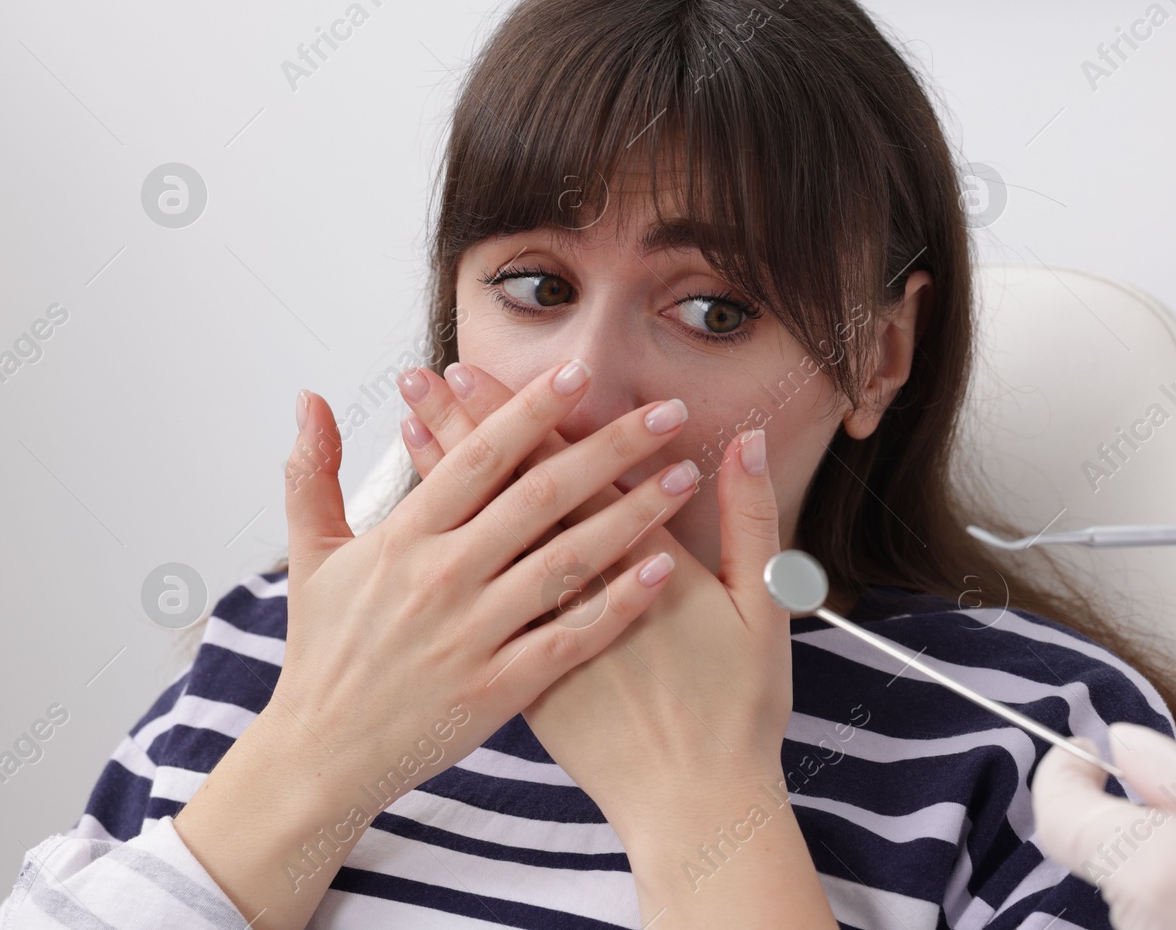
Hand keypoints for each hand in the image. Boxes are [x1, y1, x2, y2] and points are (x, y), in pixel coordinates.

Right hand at [172, 359, 695, 929]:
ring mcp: (472, 634)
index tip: (580, 372)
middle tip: (668, 412)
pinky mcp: (498, 687)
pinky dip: (619, 602)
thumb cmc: (323, 652)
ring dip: (633, 514)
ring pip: (567, 560)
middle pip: (540, 496)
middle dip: (609, 447)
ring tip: (684, 477)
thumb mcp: (310, 556)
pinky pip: (571, 636)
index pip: (478, 457)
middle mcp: (441, 578)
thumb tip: (311, 397)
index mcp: (402, 539)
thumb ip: (312, 472)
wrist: (320, 756)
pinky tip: (664, 570)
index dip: (529, 410)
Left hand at [401, 363, 833, 926]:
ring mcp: (546, 633)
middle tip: (429, 378)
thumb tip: (750, 443)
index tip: (489, 372)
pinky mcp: (525, 674)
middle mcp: (582, 588)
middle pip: (517, 490)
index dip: (534, 417)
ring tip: (410, 429)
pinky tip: (425, 528)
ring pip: (488, 539)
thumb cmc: (736, 708)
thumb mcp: (765, 605)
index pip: (577, 469)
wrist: (694, 803)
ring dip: (449, 484)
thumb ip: (753, 519)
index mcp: (642, 560)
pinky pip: (479, 600)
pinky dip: (453, 558)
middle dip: (473, 429)